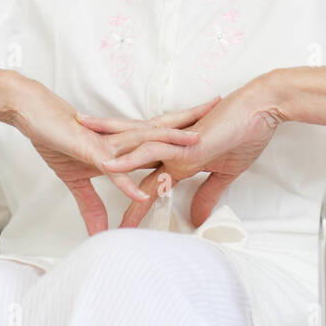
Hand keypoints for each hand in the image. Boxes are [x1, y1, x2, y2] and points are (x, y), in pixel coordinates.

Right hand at [12, 81, 212, 236]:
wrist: (32, 113)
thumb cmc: (56, 138)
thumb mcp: (76, 178)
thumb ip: (92, 205)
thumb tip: (102, 231)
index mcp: (125, 142)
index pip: (162, 134)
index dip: (187, 130)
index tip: (215, 126)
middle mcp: (121, 140)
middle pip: (163, 130)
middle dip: (193, 123)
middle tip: (224, 113)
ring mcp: (108, 145)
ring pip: (144, 144)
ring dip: (170, 146)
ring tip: (198, 148)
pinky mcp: (89, 152)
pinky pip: (112, 170)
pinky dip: (127, 183)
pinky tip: (143, 193)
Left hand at [88, 78, 286, 228]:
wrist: (262, 108)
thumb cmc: (245, 133)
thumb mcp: (225, 172)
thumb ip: (207, 194)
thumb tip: (197, 217)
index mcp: (173, 154)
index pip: (142, 176)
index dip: (125, 192)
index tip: (109, 209)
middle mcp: (165, 148)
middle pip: (123, 160)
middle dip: (95, 166)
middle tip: (64, 166)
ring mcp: (170, 145)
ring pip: (127, 154)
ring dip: (101, 162)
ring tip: (70, 164)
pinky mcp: (179, 144)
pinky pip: (147, 154)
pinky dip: (128, 163)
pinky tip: (107, 168)